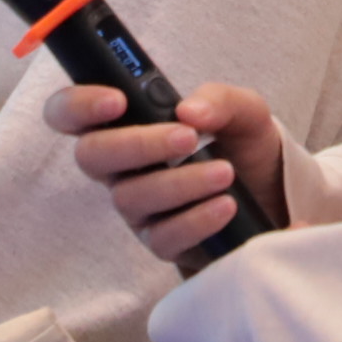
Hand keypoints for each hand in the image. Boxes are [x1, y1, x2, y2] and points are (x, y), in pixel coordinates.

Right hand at [46, 81, 287, 263]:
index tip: (117, 101)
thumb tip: (189, 111)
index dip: (77, 105)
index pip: (70, 113)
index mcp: (126, 124)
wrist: (271, 196)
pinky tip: (225, 206)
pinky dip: (196, 219)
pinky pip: (161, 236)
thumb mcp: (243, 112)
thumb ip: (220, 100)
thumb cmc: (242, 146)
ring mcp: (137, 207)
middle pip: (90, 156)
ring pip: (129, 197)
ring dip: (179, 183)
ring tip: (225, 173)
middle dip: (136, 144)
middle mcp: (121, 167)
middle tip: (186, 138)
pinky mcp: (160, 241)